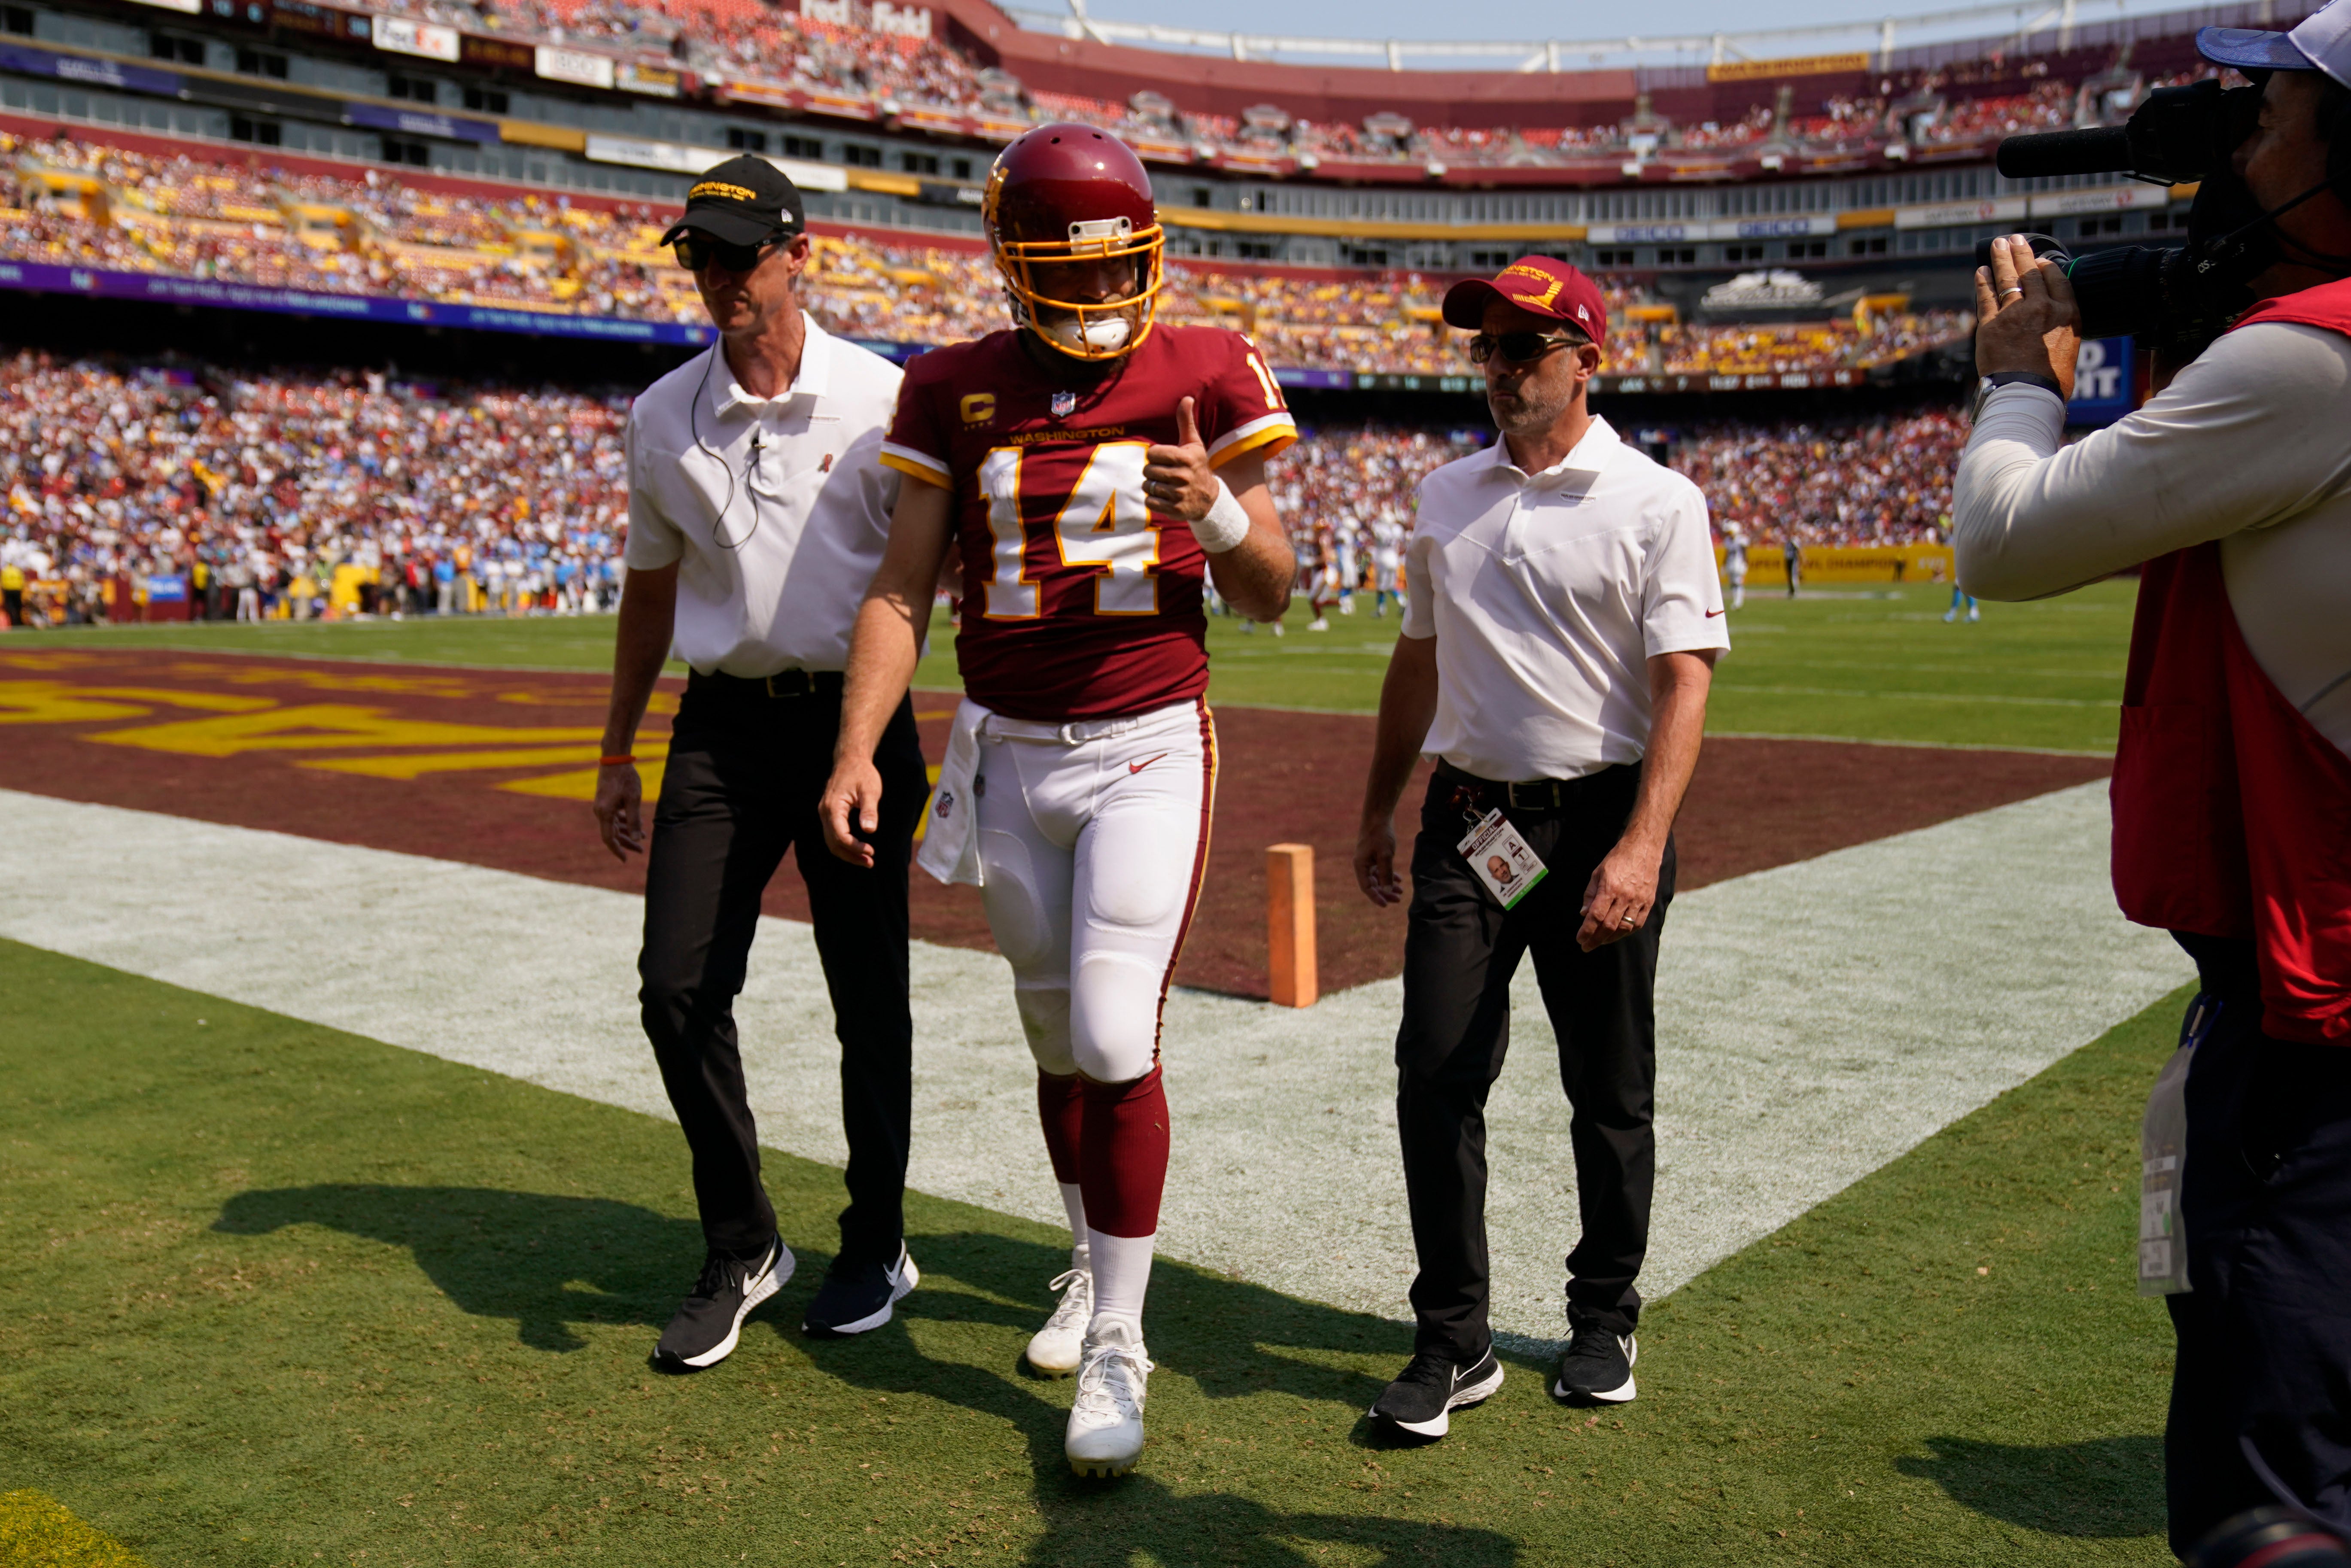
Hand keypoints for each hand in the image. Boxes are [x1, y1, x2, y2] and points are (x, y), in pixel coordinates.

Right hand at [593, 762, 644, 862]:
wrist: (614, 758)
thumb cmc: (625, 778)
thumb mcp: (633, 800)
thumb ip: (635, 820)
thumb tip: (637, 839)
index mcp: (605, 813)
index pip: (609, 839)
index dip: (617, 850)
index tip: (625, 859)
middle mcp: (600, 812)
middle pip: (613, 833)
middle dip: (627, 843)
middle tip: (641, 851)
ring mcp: (602, 806)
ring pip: (614, 825)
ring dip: (627, 832)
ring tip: (643, 837)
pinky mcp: (605, 801)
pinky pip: (614, 816)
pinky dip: (624, 822)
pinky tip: (636, 823)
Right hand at [819, 757, 883, 867]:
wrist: (850, 759)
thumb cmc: (862, 773)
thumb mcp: (870, 790)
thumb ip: (869, 810)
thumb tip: (869, 830)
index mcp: (833, 806)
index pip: (840, 835)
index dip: (855, 847)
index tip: (871, 852)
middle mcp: (824, 811)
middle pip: (833, 842)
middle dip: (851, 855)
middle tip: (869, 862)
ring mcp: (824, 813)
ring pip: (831, 841)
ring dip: (847, 853)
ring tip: (866, 860)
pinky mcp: (829, 813)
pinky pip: (832, 834)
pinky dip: (844, 844)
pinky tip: (857, 849)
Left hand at [1143, 396, 1217, 522]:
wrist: (1209, 499)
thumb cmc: (1196, 466)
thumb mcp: (1193, 443)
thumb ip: (1186, 421)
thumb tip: (1186, 398)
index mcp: (1186, 458)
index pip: (1152, 453)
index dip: (1155, 455)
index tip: (1164, 458)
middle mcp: (1183, 477)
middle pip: (1148, 470)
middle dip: (1152, 471)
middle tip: (1163, 472)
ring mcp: (1179, 495)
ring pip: (1147, 486)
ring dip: (1152, 485)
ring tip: (1164, 484)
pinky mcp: (1174, 510)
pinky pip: (1150, 502)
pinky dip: (1153, 499)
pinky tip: (1164, 496)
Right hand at [1355, 816, 1403, 906]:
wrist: (1378, 816)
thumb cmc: (1380, 835)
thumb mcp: (1385, 856)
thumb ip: (1386, 874)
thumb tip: (1386, 892)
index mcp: (1360, 865)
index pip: (1367, 887)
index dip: (1376, 897)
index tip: (1386, 905)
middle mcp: (1362, 865)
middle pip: (1372, 885)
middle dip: (1385, 893)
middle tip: (1398, 899)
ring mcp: (1368, 860)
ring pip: (1377, 878)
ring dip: (1388, 885)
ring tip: (1401, 891)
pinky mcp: (1374, 856)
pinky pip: (1380, 870)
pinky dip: (1389, 876)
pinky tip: (1399, 880)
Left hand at [1577, 836, 1660, 951]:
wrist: (1643, 848)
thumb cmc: (1617, 859)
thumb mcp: (1597, 873)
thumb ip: (1590, 894)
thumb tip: (1584, 914)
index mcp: (1610, 888)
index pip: (1596, 916)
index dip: (1587, 930)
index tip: (1580, 939)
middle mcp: (1625, 896)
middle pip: (1609, 926)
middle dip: (1596, 939)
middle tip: (1587, 946)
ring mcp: (1639, 900)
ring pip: (1624, 928)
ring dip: (1610, 938)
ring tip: (1600, 941)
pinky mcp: (1649, 902)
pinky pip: (1638, 924)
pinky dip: (1626, 932)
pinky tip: (1617, 934)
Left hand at [1974, 234, 2080, 395]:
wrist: (2026, 395)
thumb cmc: (2050, 381)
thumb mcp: (2069, 348)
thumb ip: (2060, 327)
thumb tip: (2052, 320)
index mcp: (2067, 314)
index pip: (2056, 278)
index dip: (2045, 266)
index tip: (2038, 259)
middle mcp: (2043, 308)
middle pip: (2031, 273)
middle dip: (2021, 253)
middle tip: (2014, 239)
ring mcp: (2015, 314)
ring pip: (2007, 279)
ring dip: (2001, 258)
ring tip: (1998, 244)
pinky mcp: (1991, 324)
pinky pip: (1986, 296)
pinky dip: (1982, 281)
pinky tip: (1980, 271)